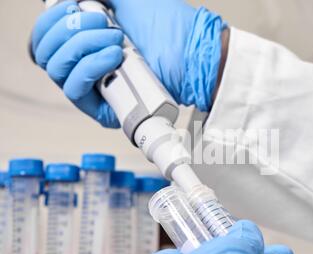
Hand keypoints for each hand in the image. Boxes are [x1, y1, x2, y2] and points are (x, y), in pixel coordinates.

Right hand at [31, 1, 225, 127]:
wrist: (192, 52)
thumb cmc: (166, 28)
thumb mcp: (126, 1)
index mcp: (82, 42)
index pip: (44, 39)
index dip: (49, 22)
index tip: (71, 5)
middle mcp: (84, 66)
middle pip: (45, 54)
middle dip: (68, 31)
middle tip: (102, 22)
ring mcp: (94, 88)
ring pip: (57, 71)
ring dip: (81, 47)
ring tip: (116, 39)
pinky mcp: (105, 108)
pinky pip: (74, 91)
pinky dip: (90, 67)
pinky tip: (114, 56)